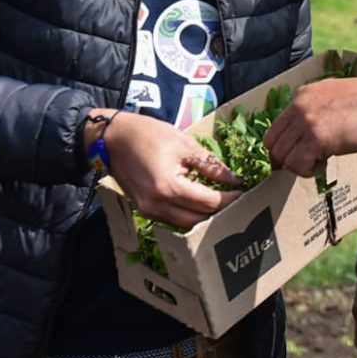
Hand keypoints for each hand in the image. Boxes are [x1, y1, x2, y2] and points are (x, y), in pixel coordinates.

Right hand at [90, 110, 242, 227]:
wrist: (112, 138)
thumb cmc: (148, 134)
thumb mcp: (184, 144)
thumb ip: (210, 164)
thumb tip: (233, 178)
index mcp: (168, 187)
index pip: (208, 202)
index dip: (229, 198)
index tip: (244, 191)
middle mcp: (157, 205)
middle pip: (198, 218)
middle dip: (220, 211)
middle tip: (237, 199)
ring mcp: (149, 210)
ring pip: (185, 223)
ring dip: (204, 216)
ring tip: (222, 202)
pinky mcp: (144, 209)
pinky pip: (172, 219)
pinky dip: (188, 214)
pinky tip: (200, 203)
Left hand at [263, 77, 356, 176]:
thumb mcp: (332, 94)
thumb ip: (314, 107)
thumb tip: (306, 129)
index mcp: (301, 95)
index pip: (275, 127)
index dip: (283, 145)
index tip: (294, 155)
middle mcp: (298, 107)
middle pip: (273, 143)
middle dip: (286, 158)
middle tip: (305, 163)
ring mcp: (306, 123)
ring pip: (282, 156)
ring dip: (298, 165)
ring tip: (319, 162)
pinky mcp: (317, 139)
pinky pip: (297, 164)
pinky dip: (307, 171)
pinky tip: (324, 165)